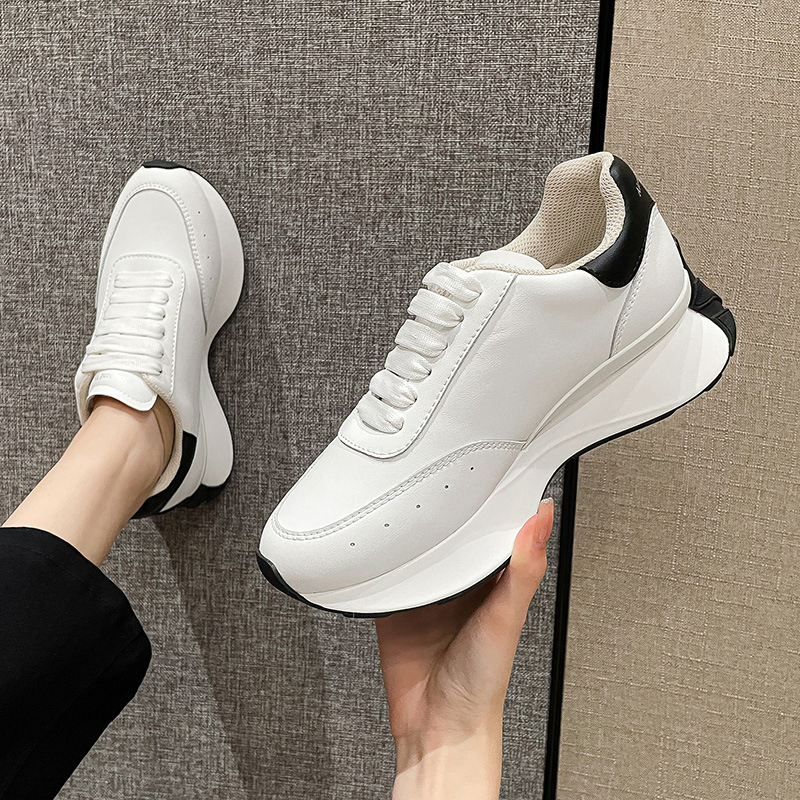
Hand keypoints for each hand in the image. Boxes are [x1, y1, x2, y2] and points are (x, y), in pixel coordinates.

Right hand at [376, 499, 553, 799]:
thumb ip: (523, 568)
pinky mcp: (395, 604)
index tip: (489, 465)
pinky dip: (380, 558)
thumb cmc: (483, 681)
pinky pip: (385, 572)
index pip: (494, 528)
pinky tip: (377, 542)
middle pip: (450, 532)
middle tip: (434, 471)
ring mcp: (426, 591)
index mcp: (492, 579)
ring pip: (416, 547)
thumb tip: (542, 517)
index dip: (493, 499)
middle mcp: (459, 582)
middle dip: (443, 506)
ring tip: (401, 499)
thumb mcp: (507, 617)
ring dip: (409, 529)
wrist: (438, 725)